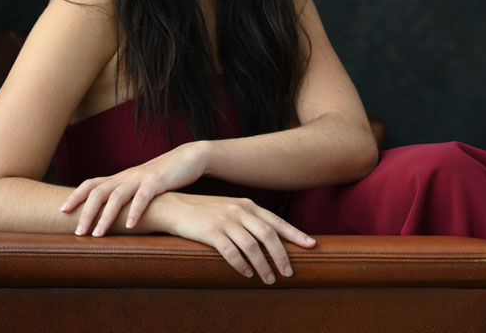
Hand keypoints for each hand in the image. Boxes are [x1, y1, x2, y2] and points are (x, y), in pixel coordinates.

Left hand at [60, 141, 209, 235]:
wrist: (189, 158)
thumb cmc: (164, 175)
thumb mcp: (140, 184)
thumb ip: (127, 195)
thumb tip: (111, 215)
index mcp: (121, 177)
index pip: (91, 184)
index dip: (75, 195)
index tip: (61, 211)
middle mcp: (126, 176)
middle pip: (98, 192)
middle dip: (85, 212)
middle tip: (77, 233)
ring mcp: (141, 178)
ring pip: (117, 196)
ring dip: (106, 217)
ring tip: (98, 235)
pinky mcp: (158, 181)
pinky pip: (143, 197)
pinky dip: (135, 211)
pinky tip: (131, 226)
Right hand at [163, 192, 316, 282]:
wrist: (174, 207)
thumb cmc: (205, 212)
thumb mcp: (230, 209)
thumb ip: (249, 219)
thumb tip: (269, 237)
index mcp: (247, 205)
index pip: (276, 221)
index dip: (295, 233)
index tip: (311, 245)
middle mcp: (240, 210)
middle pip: (268, 234)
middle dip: (281, 255)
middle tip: (289, 272)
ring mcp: (225, 220)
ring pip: (252, 246)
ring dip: (263, 265)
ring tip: (269, 279)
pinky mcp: (210, 231)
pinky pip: (231, 251)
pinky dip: (241, 265)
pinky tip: (247, 274)